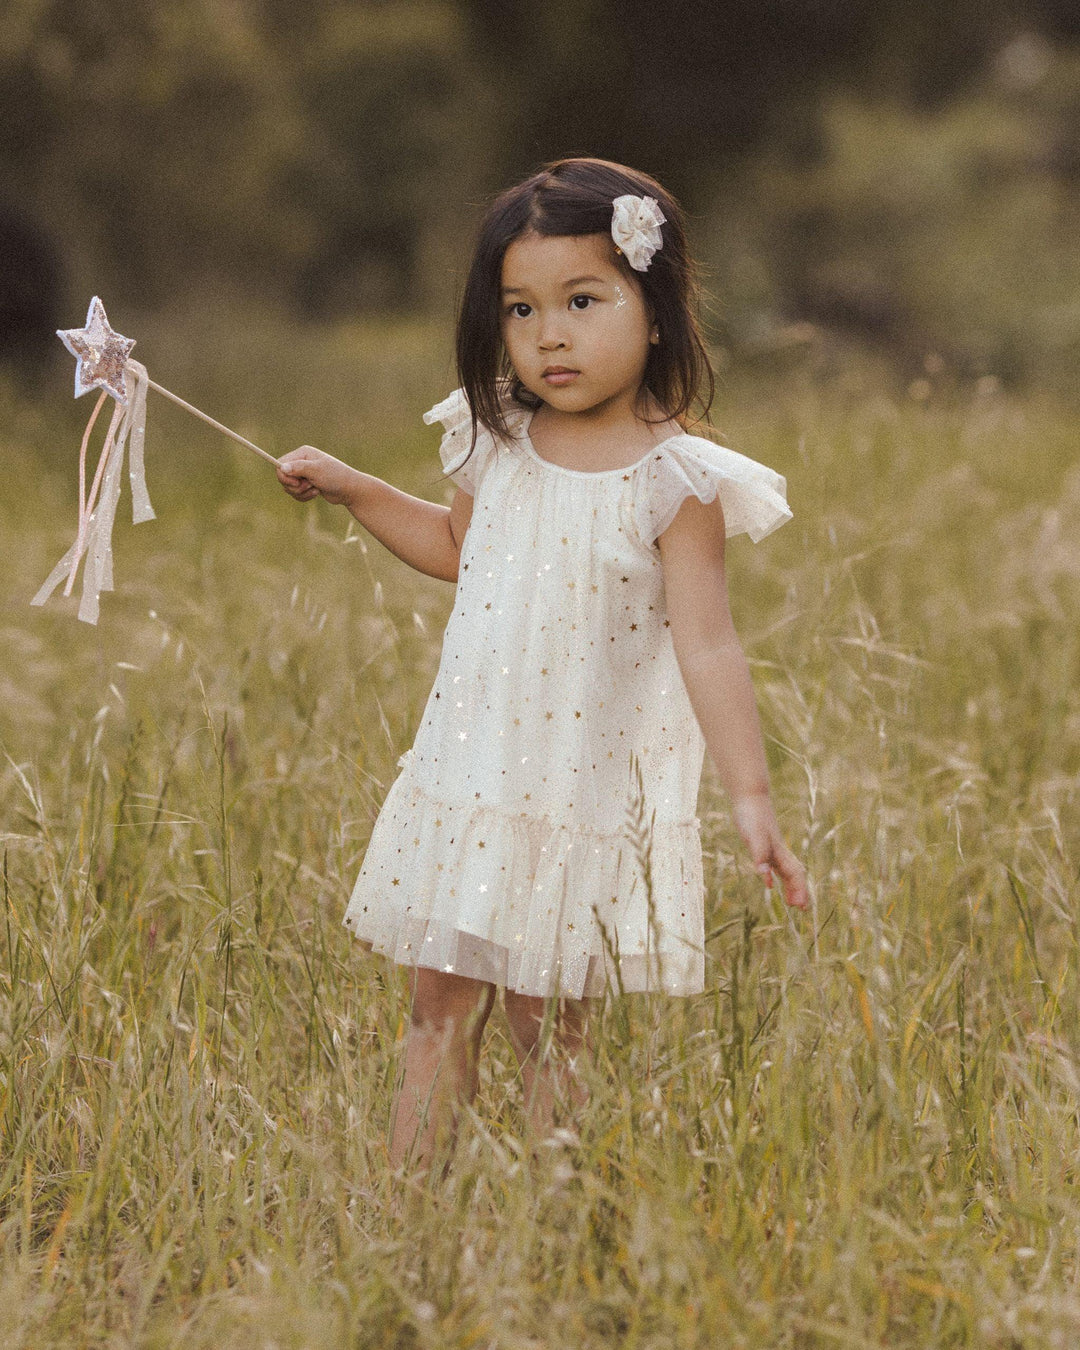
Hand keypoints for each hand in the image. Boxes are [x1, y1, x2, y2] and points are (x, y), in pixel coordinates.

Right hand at [276, 446, 359, 506]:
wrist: (349, 490)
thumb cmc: (335, 477)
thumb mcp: (317, 471)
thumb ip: (298, 468)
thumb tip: (281, 468)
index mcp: (302, 453)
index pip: (280, 464)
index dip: (284, 476)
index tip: (296, 482)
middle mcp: (301, 462)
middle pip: (283, 478)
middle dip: (295, 486)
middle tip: (309, 485)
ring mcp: (303, 474)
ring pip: (289, 488)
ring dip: (301, 492)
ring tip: (315, 489)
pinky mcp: (306, 484)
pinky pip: (295, 494)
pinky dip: (304, 496)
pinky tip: (316, 493)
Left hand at [731, 793, 808, 910]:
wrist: (750, 798)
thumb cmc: (752, 816)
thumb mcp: (753, 836)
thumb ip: (759, 855)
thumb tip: (764, 876)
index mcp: (779, 852)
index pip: (794, 875)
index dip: (799, 890)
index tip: (801, 906)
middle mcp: (778, 852)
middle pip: (794, 875)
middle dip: (800, 892)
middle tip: (803, 910)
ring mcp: (772, 849)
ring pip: (786, 872)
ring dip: (790, 887)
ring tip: (793, 902)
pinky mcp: (763, 845)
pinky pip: (774, 865)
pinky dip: (774, 876)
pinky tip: (770, 883)